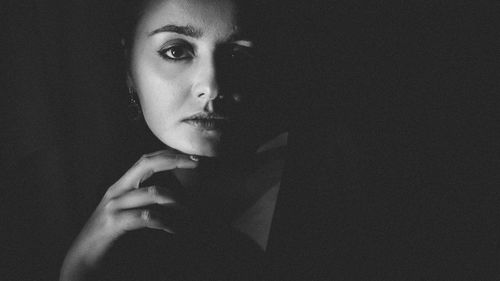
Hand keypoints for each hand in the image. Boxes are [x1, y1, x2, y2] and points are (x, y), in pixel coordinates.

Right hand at [59, 150, 198, 280]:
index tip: (193, 156)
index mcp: (121, 186)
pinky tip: (174, 229)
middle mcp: (117, 191)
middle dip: (174, 160)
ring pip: (153, 192)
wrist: (83, 259)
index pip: (146, 160)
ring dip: (178, 201)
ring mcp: (114, 206)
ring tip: (190, 211)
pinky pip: (146, 217)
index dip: (169, 154)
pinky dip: (166, 222)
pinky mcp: (113, 224)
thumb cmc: (111, 235)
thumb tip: (176, 196)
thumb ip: (146, 201)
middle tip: (197, 163)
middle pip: (147, 164)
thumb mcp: (128, 212)